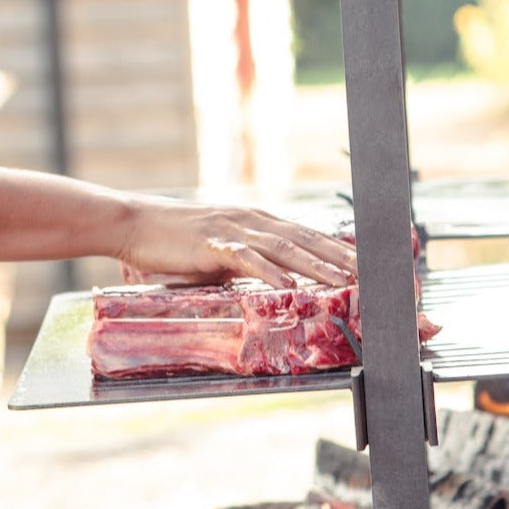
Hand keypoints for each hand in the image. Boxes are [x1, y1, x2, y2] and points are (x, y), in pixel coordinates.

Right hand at [116, 196, 357, 289]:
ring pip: (285, 247)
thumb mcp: (220, 251)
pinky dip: (271, 273)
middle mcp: (252, 220)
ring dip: (317, 265)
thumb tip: (274, 282)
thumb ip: (248, 262)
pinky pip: (247, 259)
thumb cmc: (175, 242)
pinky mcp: (212, 243)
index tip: (368, 264)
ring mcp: (233, 229)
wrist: (135, 224)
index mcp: (256, 222)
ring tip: (344, 281)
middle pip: (306, 238)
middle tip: (373, 274)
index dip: (339, 249)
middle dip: (342, 257)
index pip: (307, 234)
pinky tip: (289, 287)